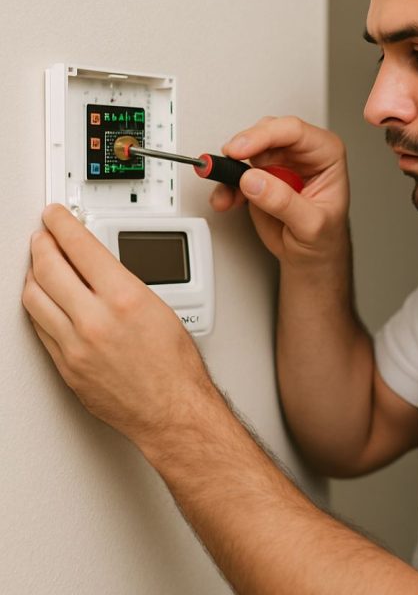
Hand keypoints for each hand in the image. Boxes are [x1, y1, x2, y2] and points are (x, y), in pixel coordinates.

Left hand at [22, 204, 215, 445]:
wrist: (172, 409)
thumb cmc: (176, 366)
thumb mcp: (162, 306)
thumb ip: (123, 284)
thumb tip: (100, 267)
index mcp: (124, 299)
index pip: (81, 247)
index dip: (63, 224)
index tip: (56, 215)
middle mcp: (95, 321)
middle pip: (48, 268)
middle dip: (42, 244)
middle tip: (44, 234)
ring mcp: (75, 346)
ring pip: (34, 298)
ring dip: (33, 274)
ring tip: (40, 265)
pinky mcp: (65, 367)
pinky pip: (39, 328)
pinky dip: (38, 306)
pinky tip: (45, 300)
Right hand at [210, 116, 349, 265]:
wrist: (312, 257)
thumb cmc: (325, 238)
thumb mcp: (312, 225)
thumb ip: (284, 202)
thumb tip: (255, 180)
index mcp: (325, 154)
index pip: (294, 132)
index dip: (264, 136)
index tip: (241, 150)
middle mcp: (302, 154)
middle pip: (267, 133)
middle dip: (244, 148)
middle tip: (229, 163)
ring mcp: (279, 164)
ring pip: (247, 151)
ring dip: (230, 170)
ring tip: (227, 194)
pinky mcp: (260, 178)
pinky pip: (236, 172)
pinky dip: (226, 186)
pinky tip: (226, 200)